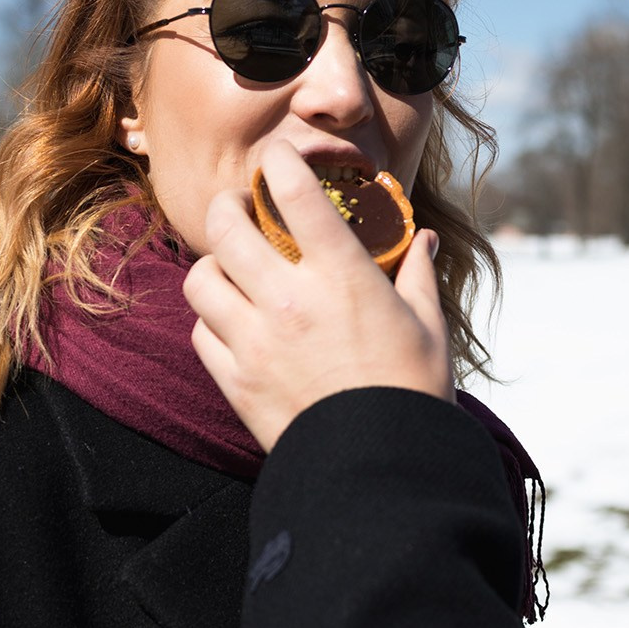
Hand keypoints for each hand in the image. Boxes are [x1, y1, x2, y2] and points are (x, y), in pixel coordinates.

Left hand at [184, 138, 454, 450]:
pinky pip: (200, 333)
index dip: (278, 162)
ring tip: (234, 270)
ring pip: (200, 279)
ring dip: (214, 266)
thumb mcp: (428, 325)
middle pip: (225, 225)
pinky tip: (235, 323)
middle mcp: (289, 300)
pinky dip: (212, 321)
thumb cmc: (412, 392)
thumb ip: (418, 273)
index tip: (276, 158)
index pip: (294, 194)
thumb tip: (424, 238)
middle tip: (243, 210)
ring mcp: (255, 341)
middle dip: (228, 206)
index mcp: (341, 277)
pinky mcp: (235, 381)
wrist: (380, 469)